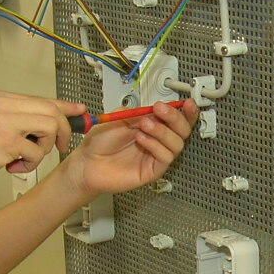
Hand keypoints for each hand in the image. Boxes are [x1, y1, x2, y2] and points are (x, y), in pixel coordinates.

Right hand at [0, 89, 80, 190]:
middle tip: (57, 147)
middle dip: (60, 131)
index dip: (65, 106)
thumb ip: (14, 118)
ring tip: (25, 159)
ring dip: (43, 149)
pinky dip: (29, 165)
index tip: (80, 111)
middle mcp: (3, 103)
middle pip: (51, 110)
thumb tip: (44, 123)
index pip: (41, 97)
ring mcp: (5, 120)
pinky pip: (36, 152)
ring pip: (49, 127)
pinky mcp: (7, 140)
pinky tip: (12, 167)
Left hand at [63, 100, 194, 198]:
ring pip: (177, 144)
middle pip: (183, 130)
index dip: (186, 111)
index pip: (178, 118)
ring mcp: (157, 155)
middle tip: (160, 110)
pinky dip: (156, 146)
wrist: (87, 161)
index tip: (186, 102)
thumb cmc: (101, 141)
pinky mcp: (153, 170)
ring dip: (163, 131)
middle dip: (175, 118)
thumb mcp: (120, 118)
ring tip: (144, 126)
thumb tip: (160, 108)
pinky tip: (141, 140)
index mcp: (153, 125)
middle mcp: (158, 140)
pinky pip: (166, 158)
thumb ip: (141, 112)